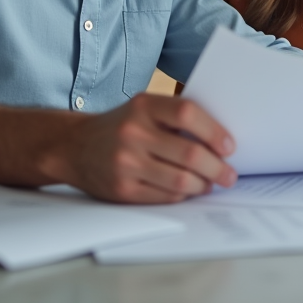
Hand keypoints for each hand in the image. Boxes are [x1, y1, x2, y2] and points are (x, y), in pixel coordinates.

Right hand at [45, 93, 236, 203]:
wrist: (73, 146)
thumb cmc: (121, 125)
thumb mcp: (143, 108)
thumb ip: (175, 116)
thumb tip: (220, 140)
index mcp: (143, 105)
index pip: (187, 113)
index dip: (214, 131)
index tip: (229, 146)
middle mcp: (133, 132)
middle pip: (189, 154)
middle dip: (217, 168)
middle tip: (229, 174)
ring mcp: (126, 163)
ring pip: (180, 180)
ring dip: (203, 185)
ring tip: (211, 183)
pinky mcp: (122, 189)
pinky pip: (164, 196)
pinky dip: (183, 195)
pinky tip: (189, 190)